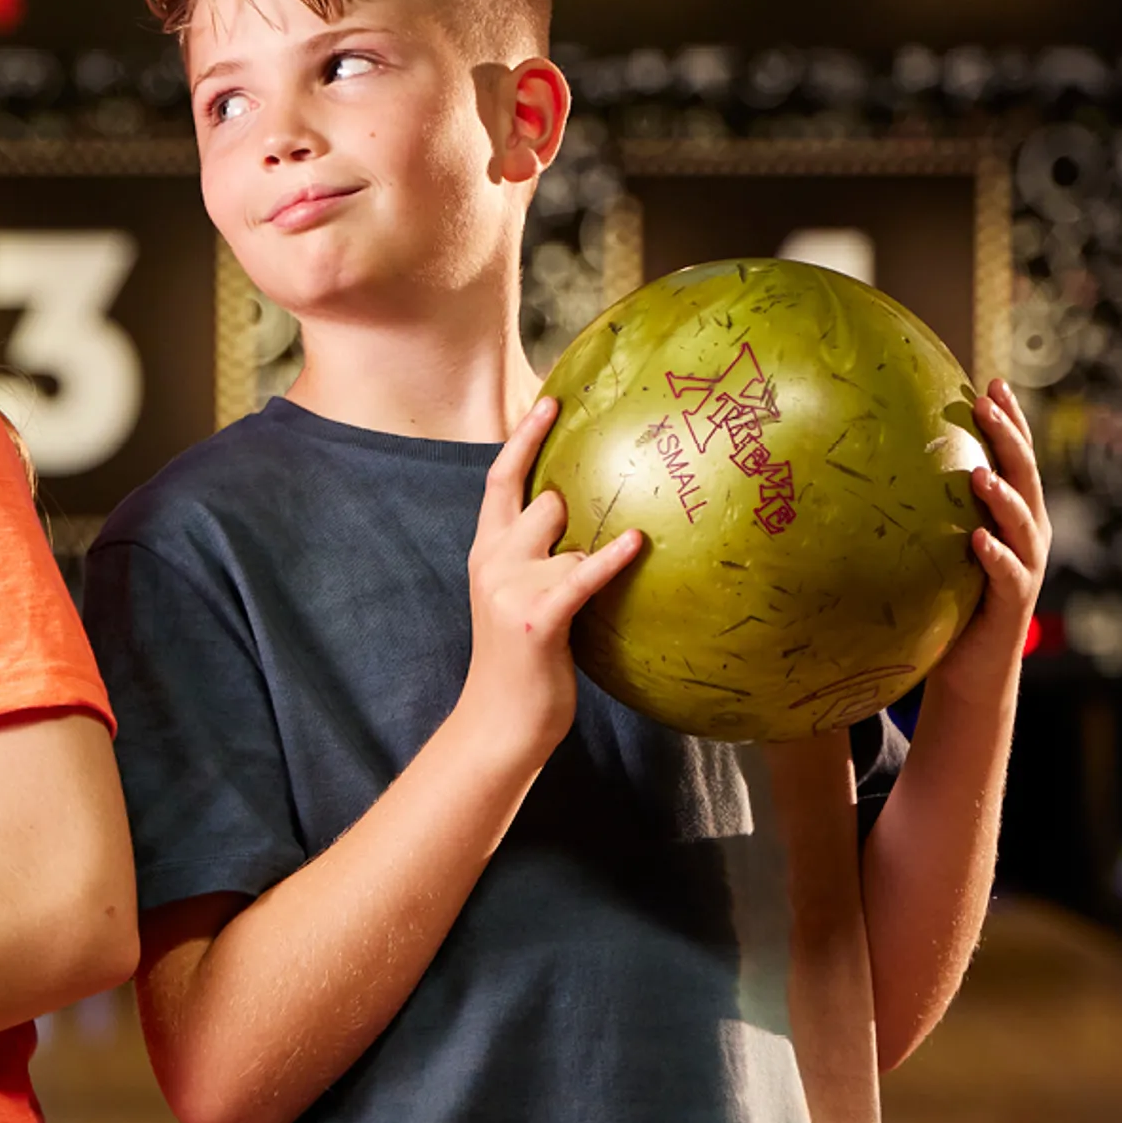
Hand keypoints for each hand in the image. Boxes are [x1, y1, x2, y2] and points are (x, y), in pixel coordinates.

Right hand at [465, 397, 643, 761]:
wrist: (499, 722)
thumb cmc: (521, 662)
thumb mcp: (514, 597)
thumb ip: (534, 556)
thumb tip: (583, 520)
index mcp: (485, 553)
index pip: (499, 481)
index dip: (523, 438)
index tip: (549, 399)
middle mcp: (493, 563)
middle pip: (544, 502)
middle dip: (579, 503)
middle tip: (620, 495)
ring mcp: (511, 589)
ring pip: (571, 542)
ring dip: (600, 555)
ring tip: (629, 563)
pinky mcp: (538, 619)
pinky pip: (581, 575)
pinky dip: (610, 558)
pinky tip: (636, 543)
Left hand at [928, 379, 1050, 709]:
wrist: (970, 667)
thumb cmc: (946, 600)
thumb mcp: (935, 549)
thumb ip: (920, 515)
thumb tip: (865, 472)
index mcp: (1012, 514)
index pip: (1014, 457)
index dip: (1009, 420)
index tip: (990, 382)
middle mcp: (1027, 533)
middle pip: (1025, 475)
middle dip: (1010, 437)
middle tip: (988, 402)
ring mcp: (1025, 565)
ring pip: (1023, 520)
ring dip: (1003, 493)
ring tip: (981, 470)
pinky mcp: (1014, 601)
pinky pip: (1007, 573)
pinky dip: (995, 553)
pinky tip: (977, 536)